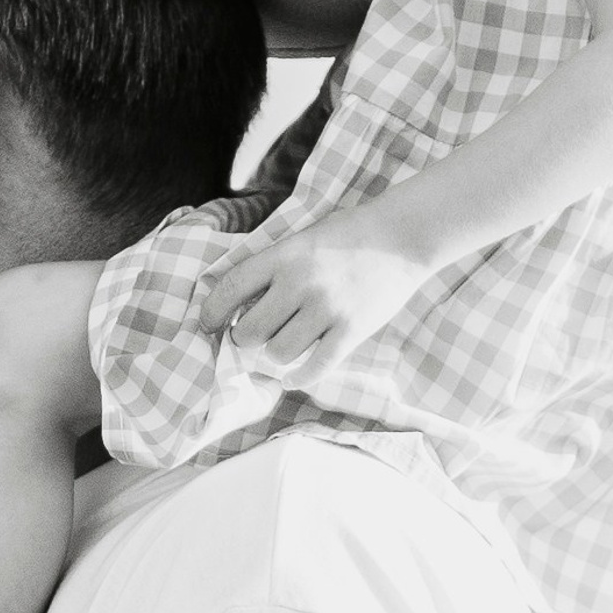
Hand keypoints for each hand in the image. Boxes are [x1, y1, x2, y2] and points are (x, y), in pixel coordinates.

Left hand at [192, 205, 431, 377]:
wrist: (404, 235)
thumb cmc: (348, 235)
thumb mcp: (302, 239)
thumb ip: (273, 268)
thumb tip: (237, 306)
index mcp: (284, 255)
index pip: (231, 288)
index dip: (212, 312)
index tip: (208, 324)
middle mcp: (301, 282)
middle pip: (251, 332)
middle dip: (245, 339)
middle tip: (252, 336)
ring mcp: (328, 308)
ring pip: (279, 353)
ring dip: (275, 355)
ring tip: (282, 345)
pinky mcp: (352, 330)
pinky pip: (315, 367)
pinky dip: (299, 377)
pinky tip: (293, 377)